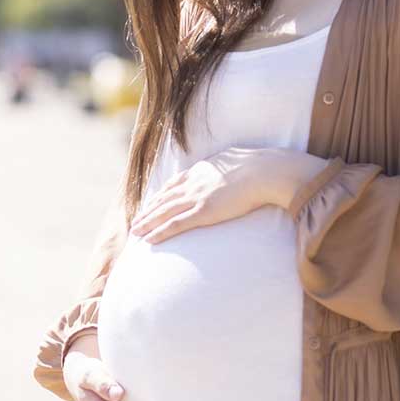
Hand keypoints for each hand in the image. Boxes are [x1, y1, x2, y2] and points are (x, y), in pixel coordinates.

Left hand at [128, 146, 276, 243]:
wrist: (263, 172)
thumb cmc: (258, 167)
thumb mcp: (236, 160)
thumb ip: (227, 165)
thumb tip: (232, 165)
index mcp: (201, 170)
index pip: (175, 184)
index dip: (161, 195)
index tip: (152, 203)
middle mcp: (194, 183)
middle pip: (164, 199)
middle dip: (148, 211)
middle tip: (136, 221)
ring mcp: (197, 198)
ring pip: (164, 212)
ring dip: (147, 223)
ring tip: (136, 232)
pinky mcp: (203, 212)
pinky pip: (175, 225)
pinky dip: (160, 232)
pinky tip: (149, 240)